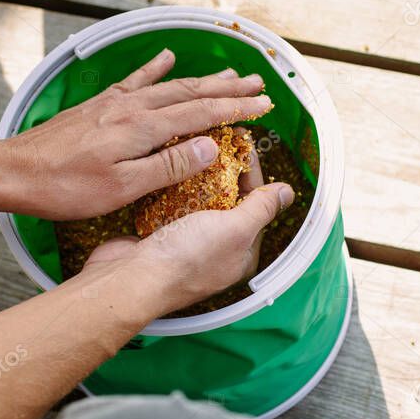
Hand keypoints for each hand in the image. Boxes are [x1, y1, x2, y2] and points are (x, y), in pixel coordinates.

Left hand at [0, 49, 270, 219]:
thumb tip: (209, 148)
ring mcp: (112, 103)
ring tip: (228, 73)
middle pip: (189, 92)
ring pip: (167, 84)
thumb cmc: (65, 188)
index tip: (263, 105)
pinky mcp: (97, 106)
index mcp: (141, 128)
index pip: (200, 114)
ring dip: (201, 78)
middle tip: (258, 84)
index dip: (234, 109)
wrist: (14, 172)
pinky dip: (154, 68)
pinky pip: (134, 81)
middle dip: (227, 89)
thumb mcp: (122, 188)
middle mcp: (130, 107)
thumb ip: (167, 166)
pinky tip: (166, 57)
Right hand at [82, 143, 294, 313]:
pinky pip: (172, 205)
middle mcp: (217, 249)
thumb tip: (288, 192)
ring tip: (196, 146)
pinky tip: (172, 167)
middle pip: (228, 200)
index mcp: (242, 252)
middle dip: (224, 170)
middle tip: (219, 140)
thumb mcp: (235, 229)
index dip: (251, 171)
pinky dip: (173, 186)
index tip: (242, 143)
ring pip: (198, 201)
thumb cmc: (186, 259)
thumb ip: (261, 209)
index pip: (256, 204)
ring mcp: (188, 243)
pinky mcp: (161, 236)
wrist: (131, 277)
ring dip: (198, 175)